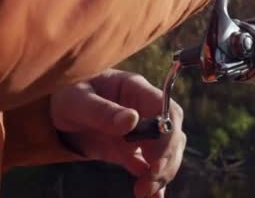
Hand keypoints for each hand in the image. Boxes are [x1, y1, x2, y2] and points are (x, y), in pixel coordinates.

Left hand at [50, 69, 185, 197]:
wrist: (58, 110)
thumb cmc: (68, 95)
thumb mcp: (77, 100)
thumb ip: (102, 110)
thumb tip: (131, 120)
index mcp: (137, 90)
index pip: (167, 110)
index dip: (168, 134)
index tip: (156, 157)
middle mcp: (146, 111)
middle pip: (172, 134)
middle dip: (167, 159)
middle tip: (151, 179)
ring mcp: (141, 132)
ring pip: (166, 152)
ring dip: (162, 173)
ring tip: (144, 191)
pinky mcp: (132, 151)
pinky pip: (149, 167)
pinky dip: (154, 182)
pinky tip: (153, 197)